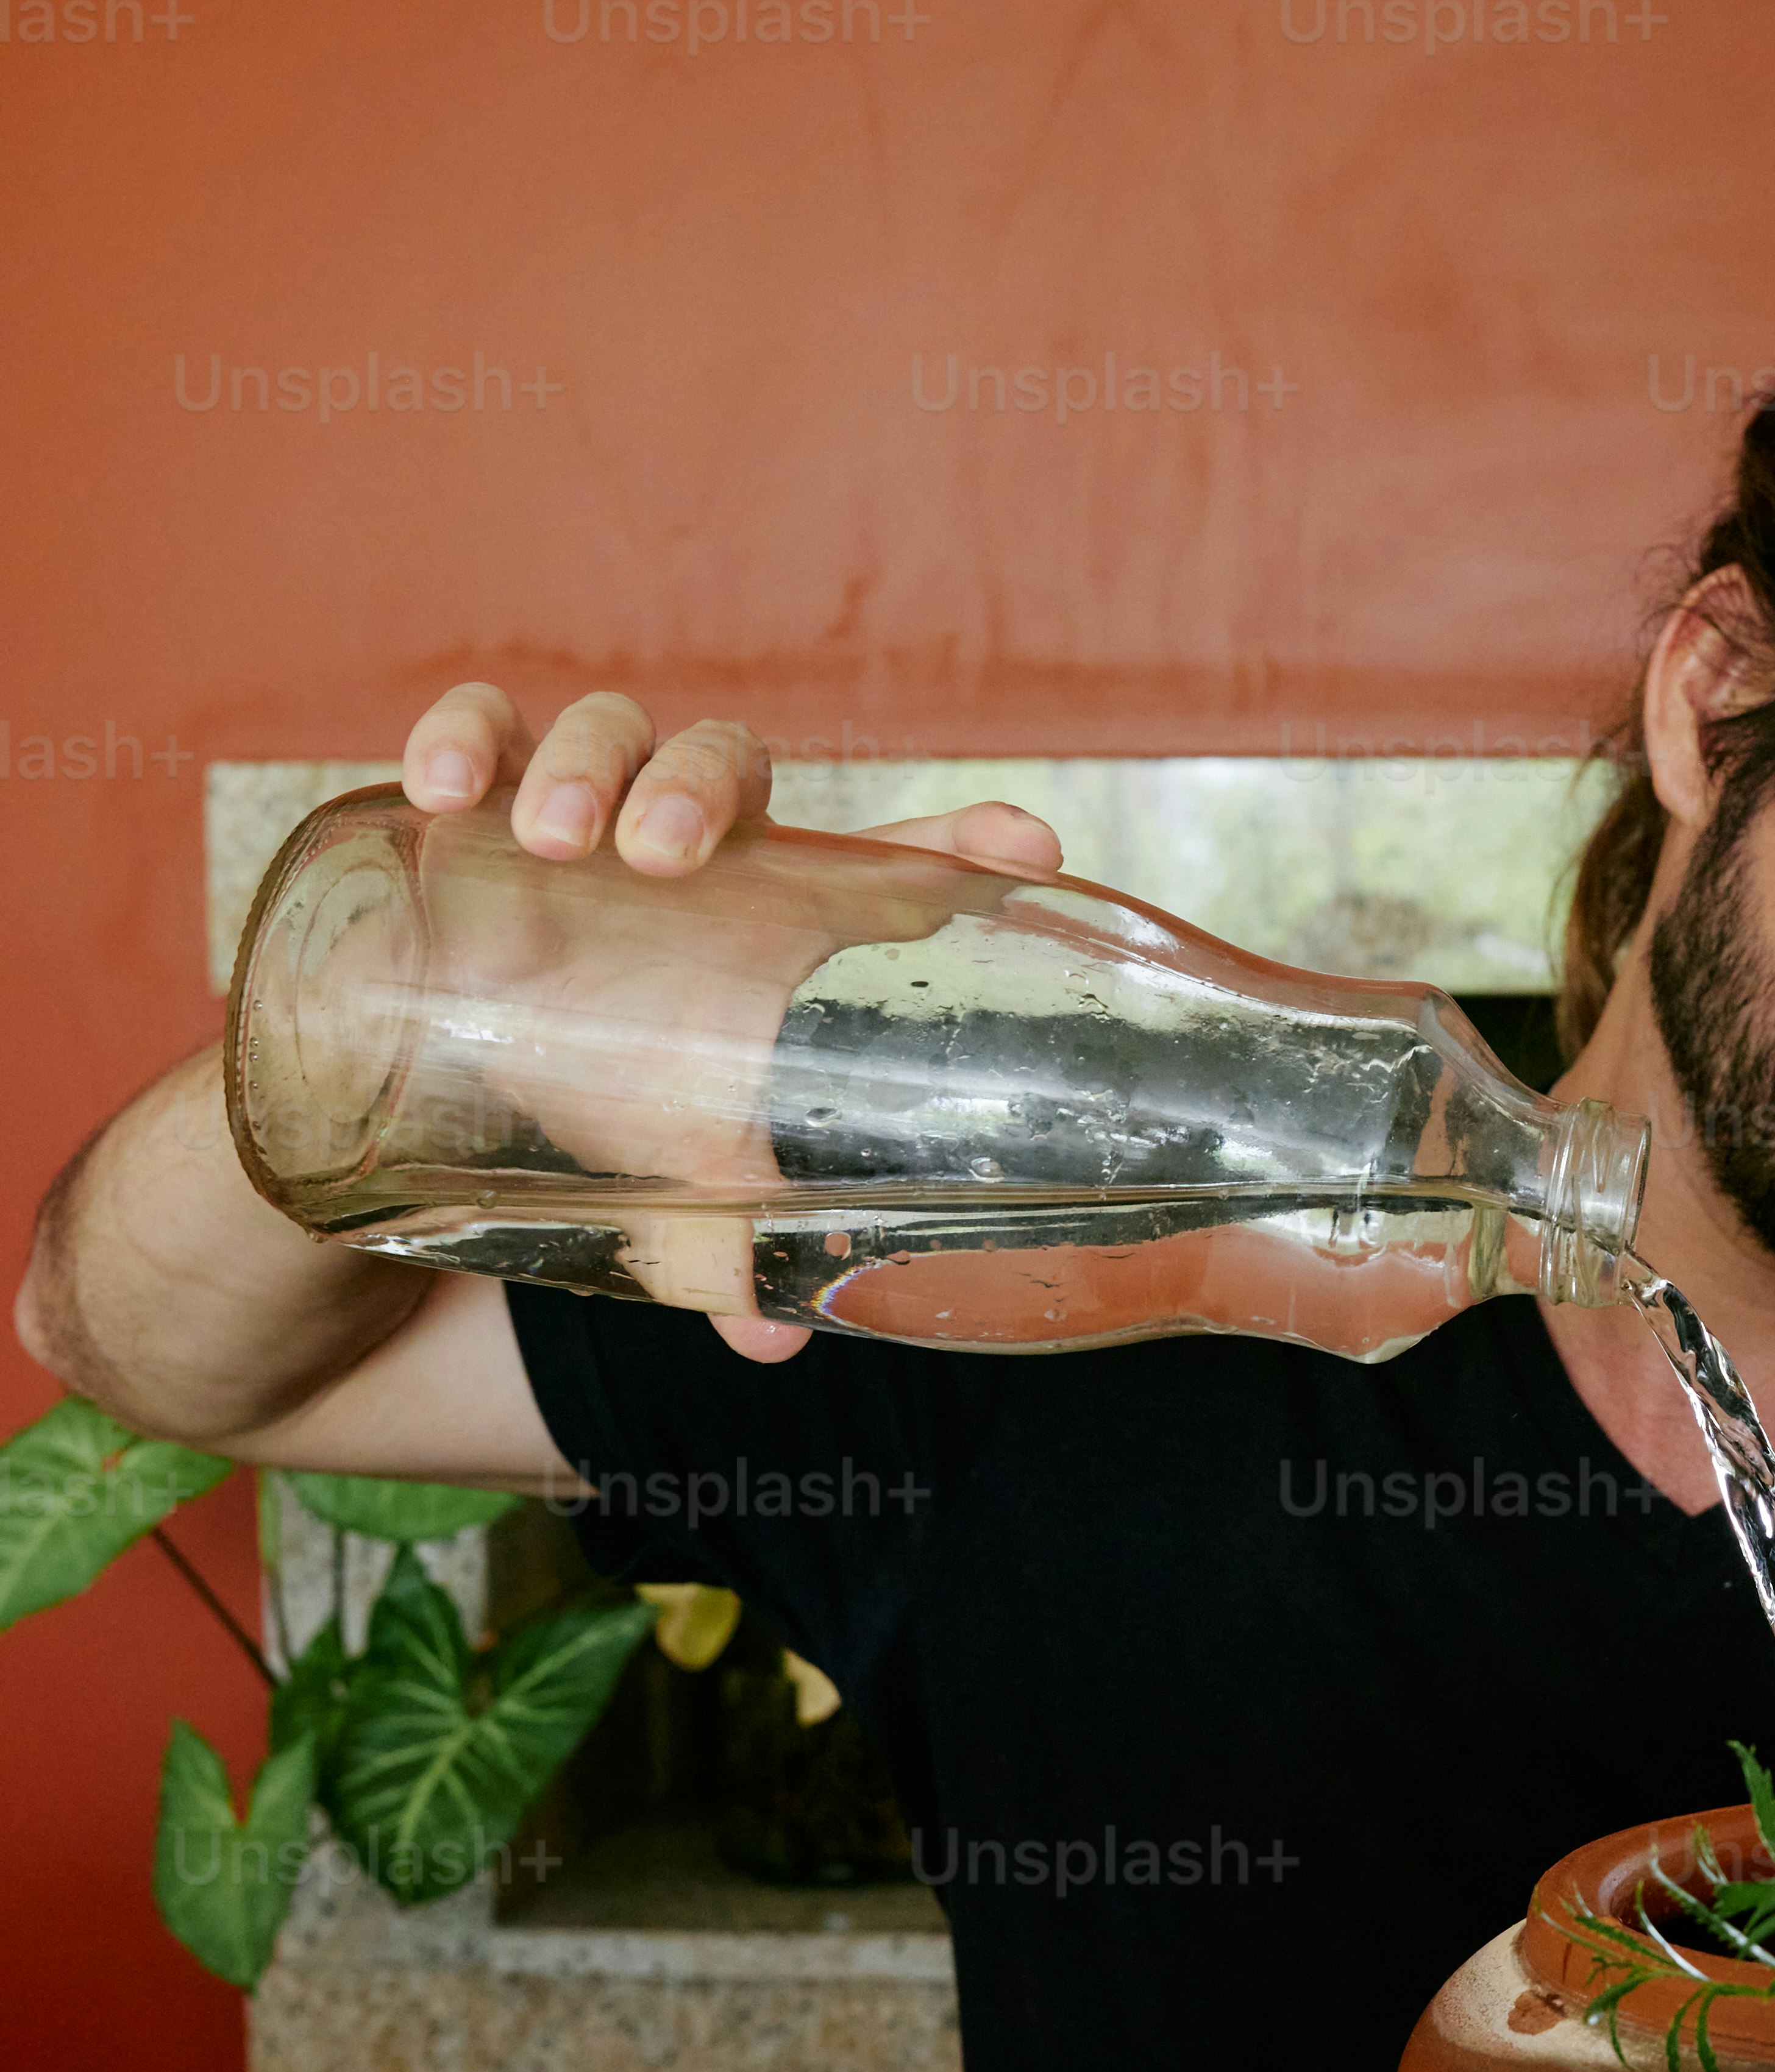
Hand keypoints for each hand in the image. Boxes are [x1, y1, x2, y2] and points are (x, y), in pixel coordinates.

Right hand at [394, 687, 1063, 1356]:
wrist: (460, 1066)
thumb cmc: (609, 1084)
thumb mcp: (677, 1157)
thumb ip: (729, 1238)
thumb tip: (771, 1346)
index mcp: (772, 913)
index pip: (885, 852)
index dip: (962, 840)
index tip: (1027, 850)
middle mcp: (693, 843)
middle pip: (726, 761)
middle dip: (694, 787)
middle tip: (657, 859)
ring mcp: (587, 809)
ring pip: (611, 728)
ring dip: (588, 764)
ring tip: (551, 839)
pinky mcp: (481, 801)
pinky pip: (482, 725)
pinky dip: (465, 735)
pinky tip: (449, 796)